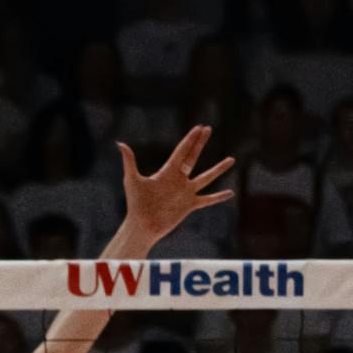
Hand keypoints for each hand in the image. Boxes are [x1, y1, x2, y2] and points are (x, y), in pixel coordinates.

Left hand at [118, 125, 235, 245]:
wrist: (143, 225)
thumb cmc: (135, 203)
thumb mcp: (132, 180)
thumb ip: (130, 161)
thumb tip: (120, 143)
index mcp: (167, 171)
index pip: (182, 151)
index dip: (191, 139)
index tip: (199, 127)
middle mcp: (179, 179)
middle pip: (193, 157)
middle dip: (200, 143)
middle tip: (208, 129)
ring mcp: (186, 192)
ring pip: (207, 177)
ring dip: (219, 168)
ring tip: (232, 159)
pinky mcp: (190, 205)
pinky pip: (208, 199)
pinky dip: (219, 197)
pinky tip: (230, 193)